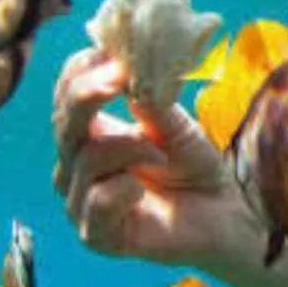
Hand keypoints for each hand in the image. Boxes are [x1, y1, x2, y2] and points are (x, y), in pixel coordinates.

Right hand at [51, 47, 254, 265]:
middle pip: (63, 123)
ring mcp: (82, 203)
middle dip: (88, 94)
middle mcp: (76, 167)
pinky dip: (122, 188)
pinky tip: (141, 188)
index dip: (81, 72)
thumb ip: (149, 100)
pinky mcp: (97, 236)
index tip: (109, 50)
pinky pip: (96, 202)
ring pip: (85, 159)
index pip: (66, 98)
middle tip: (119, 77)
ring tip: (160, 150)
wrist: (224, 214)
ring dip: (128, 147)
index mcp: (89, 135)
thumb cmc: (196, 167)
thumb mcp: (175, 124)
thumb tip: (126, 64)